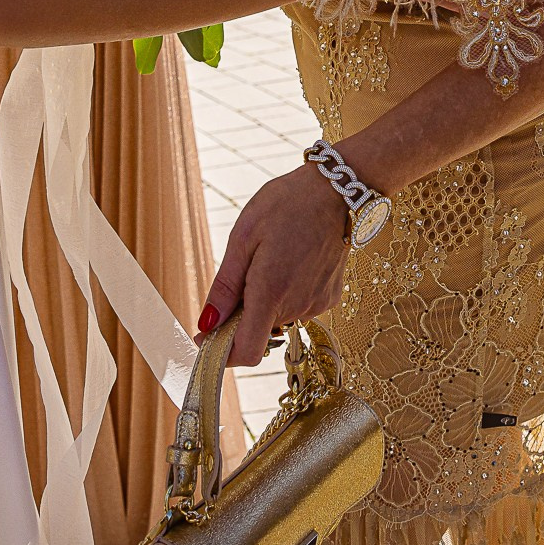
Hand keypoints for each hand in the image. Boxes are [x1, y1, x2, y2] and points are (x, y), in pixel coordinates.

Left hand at [200, 165, 351, 367]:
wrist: (336, 190)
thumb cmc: (287, 204)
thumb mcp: (244, 236)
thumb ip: (225, 286)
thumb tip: (207, 323)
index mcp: (271, 291)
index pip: (247, 351)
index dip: (223, 354)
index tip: (208, 339)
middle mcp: (298, 305)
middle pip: (259, 332)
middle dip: (241, 315)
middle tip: (243, 273)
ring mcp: (317, 304)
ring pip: (277, 319)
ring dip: (266, 301)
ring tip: (271, 258)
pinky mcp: (330, 297)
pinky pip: (298, 307)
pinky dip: (286, 294)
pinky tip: (291, 261)